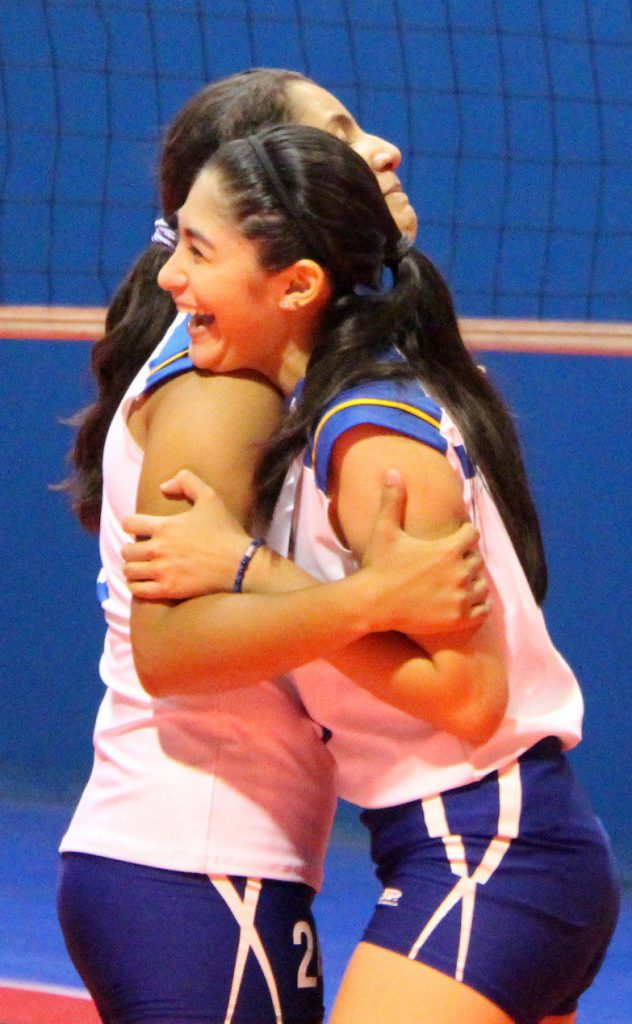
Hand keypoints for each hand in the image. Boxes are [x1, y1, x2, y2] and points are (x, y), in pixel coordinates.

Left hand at [121, 470, 249, 599]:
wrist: (240, 564)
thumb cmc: (225, 530)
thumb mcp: (210, 497)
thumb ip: (186, 481)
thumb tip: (163, 486)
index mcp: (164, 526)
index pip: (129, 524)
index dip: (131, 525)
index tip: (138, 529)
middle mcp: (158, 549)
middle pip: (126, 549)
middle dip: (130, 548)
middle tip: (139, 551)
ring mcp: (162, 571)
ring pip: (129, 570)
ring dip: (132, 567)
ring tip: (139, 567)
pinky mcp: (168, 589)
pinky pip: (138, 590)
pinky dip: (136, 586)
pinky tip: (143, 583)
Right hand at [361, 470, 489, 634]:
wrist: (371, 604)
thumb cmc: (378, 566)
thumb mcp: (384, 529)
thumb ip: (393, 499)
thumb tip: (393, 470)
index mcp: (448, 549)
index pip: (472, 535)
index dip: (464, 534)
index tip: (454, 538)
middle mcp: (460, 572)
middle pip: (478, 560)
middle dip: (467, 559)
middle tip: (452, 562)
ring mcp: (460, 598)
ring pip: (482, 586)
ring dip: (474, 583)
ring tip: (459, 583)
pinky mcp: (458, 620)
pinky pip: (483, 611)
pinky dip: (478, 606)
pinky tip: (465, 602)